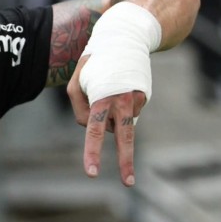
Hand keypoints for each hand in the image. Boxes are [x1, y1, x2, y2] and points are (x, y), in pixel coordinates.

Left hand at [67, 56, 147, 186]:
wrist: (125, 37)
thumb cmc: (94, 62)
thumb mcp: (76, 81)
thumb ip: (79, 108)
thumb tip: (95, 126)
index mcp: (101, 97)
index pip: (93, 130)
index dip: (92, 152)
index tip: (92, 173)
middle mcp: (122, 101)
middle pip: (124, 137)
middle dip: (125, 161)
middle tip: (128, 184)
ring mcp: (136, 100)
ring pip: (120, 123)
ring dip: (111, 117)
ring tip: (108, 88)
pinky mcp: (144, 97)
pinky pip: (126, 112)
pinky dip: (118, 105)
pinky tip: (118, 86)